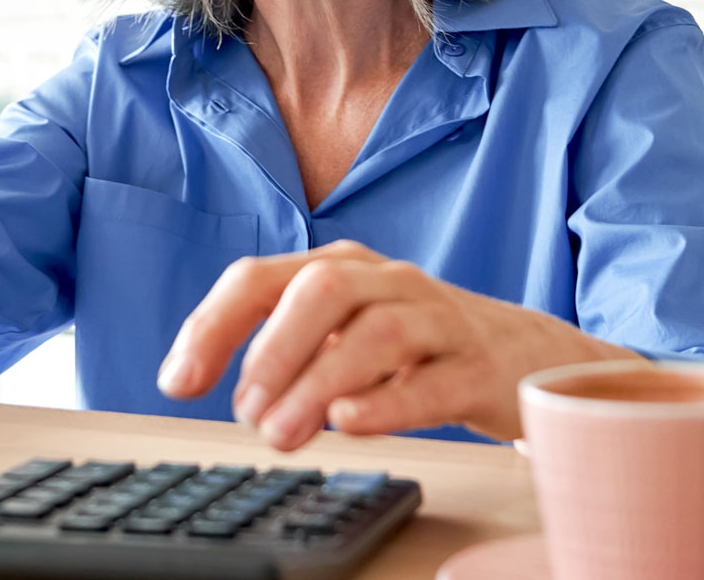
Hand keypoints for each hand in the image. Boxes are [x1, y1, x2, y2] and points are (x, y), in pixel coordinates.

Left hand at [156, 240, 640, 449]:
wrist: (526, 355)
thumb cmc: (417, 345)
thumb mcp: (343, 332)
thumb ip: (284, 350)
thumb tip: (219, 388)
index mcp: (341, 268)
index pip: (261, 278)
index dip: (212, 326)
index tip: (177, 382)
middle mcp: (388, 281)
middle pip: (322, 289)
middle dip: (273, 349)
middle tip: (244, 413)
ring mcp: (438, 320)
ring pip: (378, 332)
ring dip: (320, 382)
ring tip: (283, 433)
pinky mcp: (479, 368)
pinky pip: (434, 379)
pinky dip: (388, 401)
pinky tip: (350, 422)